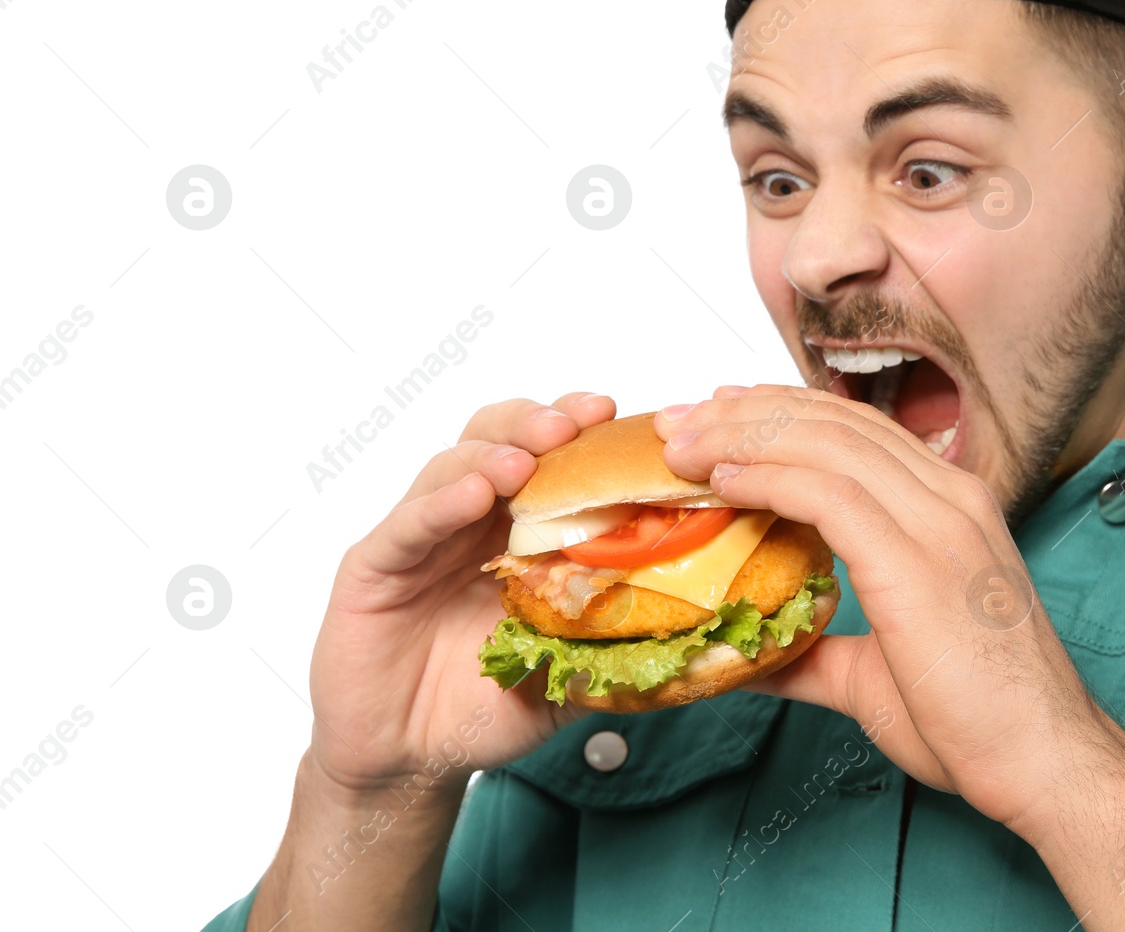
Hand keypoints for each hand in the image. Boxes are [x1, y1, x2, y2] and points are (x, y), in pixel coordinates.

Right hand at [305, 392, 615, 795]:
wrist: (409, 759)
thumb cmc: (485, 707)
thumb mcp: (569, 676)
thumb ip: (617, 649)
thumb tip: (698, 635)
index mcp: (521, 533)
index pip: (551, 461)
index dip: (581, 433)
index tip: (618, 417)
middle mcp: (472, 521)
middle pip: (502, 441)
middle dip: (540, 424)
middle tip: (575, 424)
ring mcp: (422, 539)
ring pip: (453, 467)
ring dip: (493, 455)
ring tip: (526, 462)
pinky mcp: (374, 567)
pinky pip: (408, 525)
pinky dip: (440, 504)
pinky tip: (472, 496)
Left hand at [654, 385, 1104, 832]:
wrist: (1045, 762)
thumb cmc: (980, 721)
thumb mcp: (876, 674)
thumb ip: (815, 653)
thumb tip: (754, 659)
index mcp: (950, 509)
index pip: (855, 431)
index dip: (781, 413)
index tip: (719, 416)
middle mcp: (949, 498)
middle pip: (833, 421)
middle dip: (746, 412)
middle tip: (678, 420)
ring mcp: (939, 521)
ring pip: (825, 442)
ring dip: (742, 434)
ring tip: (681, 442)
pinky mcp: (917, 558)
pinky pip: (827, 491)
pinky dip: (767, 476)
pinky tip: (723, 478)